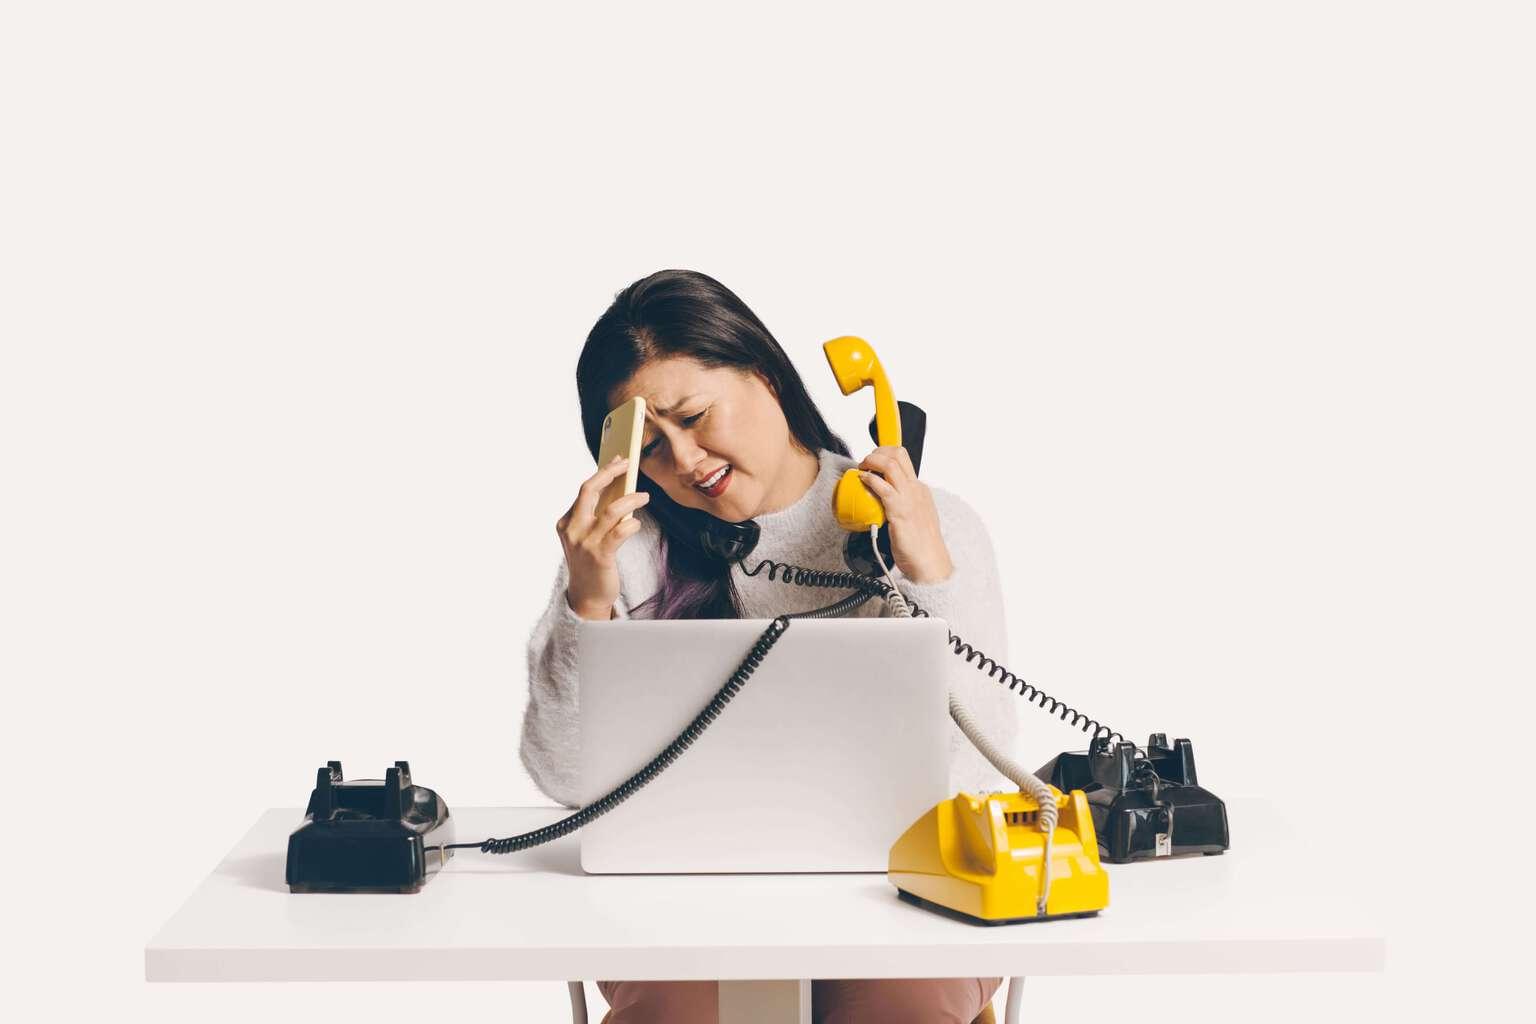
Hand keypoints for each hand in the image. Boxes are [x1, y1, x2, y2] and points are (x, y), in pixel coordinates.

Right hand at [556, 456, 650, 620]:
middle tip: (628, 464)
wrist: (587, 596)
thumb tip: (618, 488)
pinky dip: (632, 523)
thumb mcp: (586, 536)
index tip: (618, 460)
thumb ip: (596, 516)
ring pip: (611, 510)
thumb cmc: (591, 562)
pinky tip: (637, 522)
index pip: (585, 490)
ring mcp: (585, 543)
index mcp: (566, 522)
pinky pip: (620, 532)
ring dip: (631, 499)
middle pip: (590, 490)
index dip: (603, 472)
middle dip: (610, 473)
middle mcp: (572, 530)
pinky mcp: (600, 556)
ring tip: (645, 496)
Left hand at [856, 446, 952, 583]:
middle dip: (877, 451)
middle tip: (865, 462)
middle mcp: (916, 489)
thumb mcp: (913, 516)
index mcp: (919, 489)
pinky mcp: (900, 511)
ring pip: (890, 464)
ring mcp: (909, 499)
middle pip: (897, 454)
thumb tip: (880, 503)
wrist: (930, 562)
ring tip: (862, 469)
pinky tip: (862, 481)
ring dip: (871, 461)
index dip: (884, 453)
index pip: (903, 459)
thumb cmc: (920, 545)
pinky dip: (870, 480)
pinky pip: (883, 488)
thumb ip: (900, 506)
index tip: (872, 459)